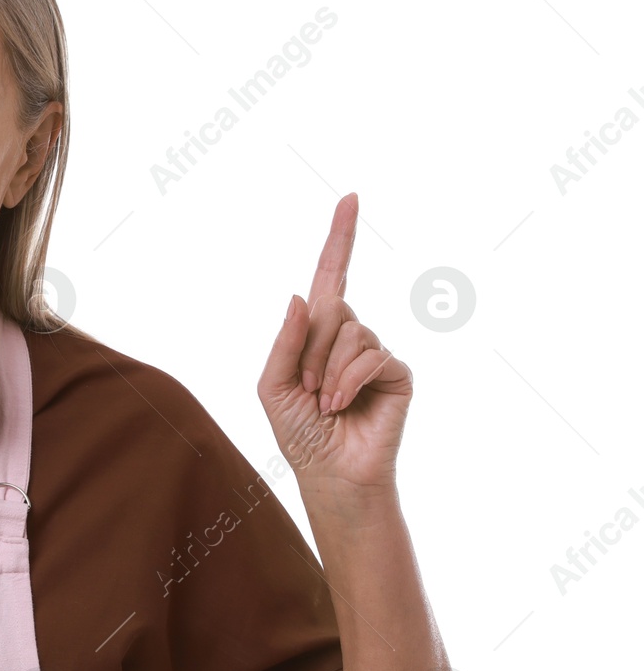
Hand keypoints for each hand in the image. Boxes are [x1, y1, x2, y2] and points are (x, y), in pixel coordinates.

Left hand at [257, 192, 412, 495]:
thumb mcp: (272, 385)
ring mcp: (376, 352)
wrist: (329, 473)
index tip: (350, 197)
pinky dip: (348, 381)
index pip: (331, 275)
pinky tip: (341, 405)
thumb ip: (283, 340)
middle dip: (309, 351)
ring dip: (327, 372)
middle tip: (305, 389)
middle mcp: (350, 335)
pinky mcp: (398, 372)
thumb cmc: (298, 432)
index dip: (340, 238)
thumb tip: (301, 294)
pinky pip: (373, 355)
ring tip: (324, 404)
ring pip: (351, 332)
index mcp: (317, 333)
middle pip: (331, 308)